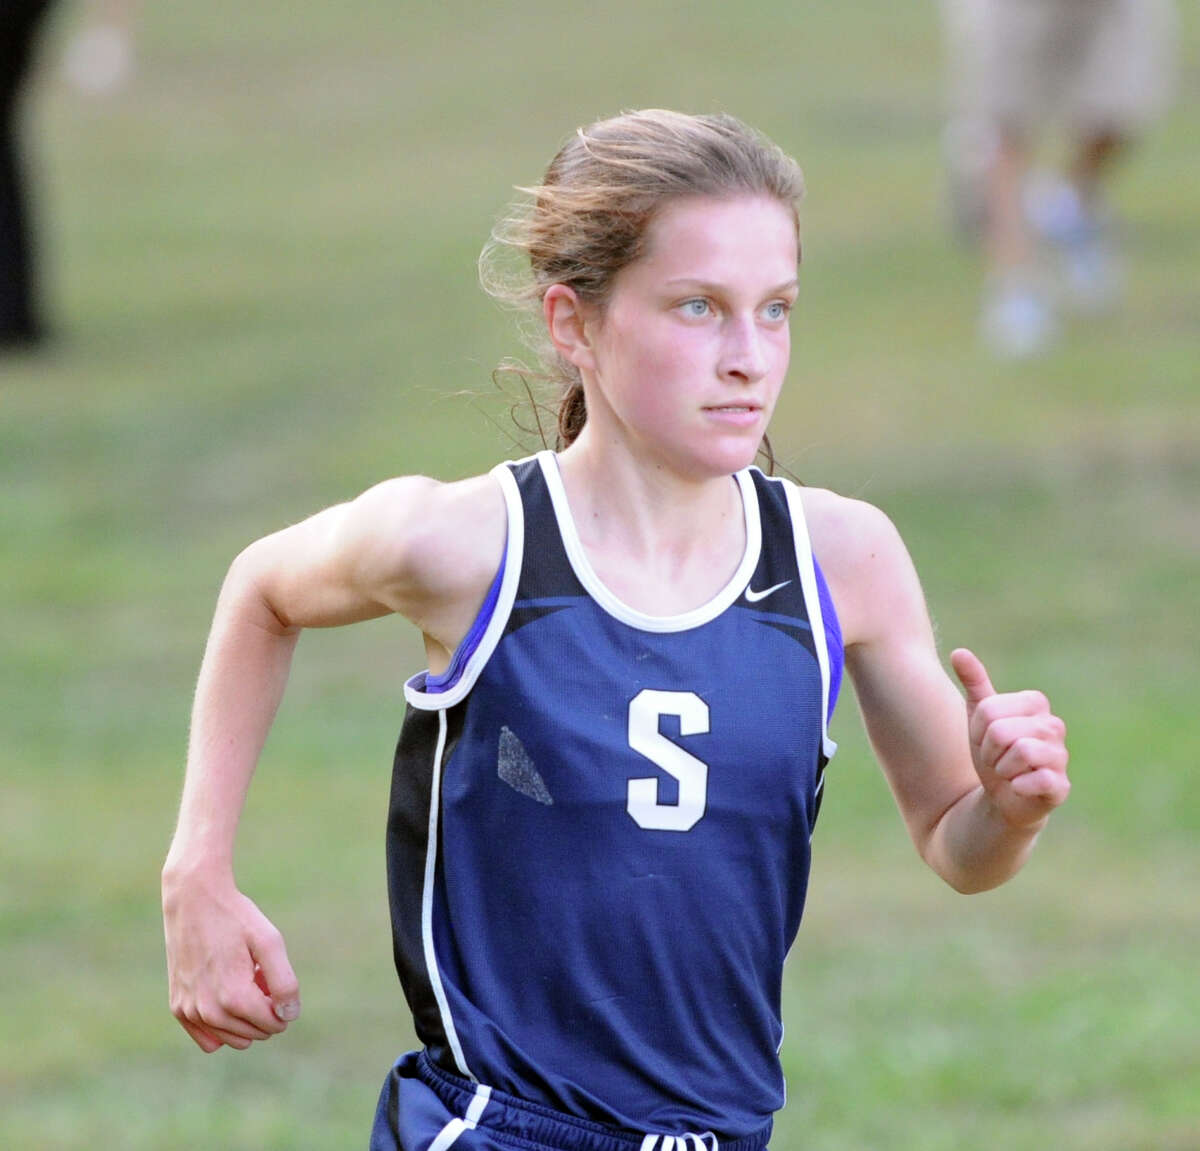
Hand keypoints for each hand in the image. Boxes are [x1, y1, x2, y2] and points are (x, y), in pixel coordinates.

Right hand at [162, 868, 299, 1052]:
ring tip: (241, 979)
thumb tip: (290, 1016)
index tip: (272, 974)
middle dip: (265, 1008)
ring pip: (234, 1039)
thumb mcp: (270, 942)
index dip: (283, 1002)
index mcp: (234, 997)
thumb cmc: (235, 918)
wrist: (192, 899)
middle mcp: (208, 1012)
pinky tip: (223, 993)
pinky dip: (222, 1024)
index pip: (274, 1023)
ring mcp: (189, 1012)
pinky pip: (209, 1039)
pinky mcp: (178, 1009)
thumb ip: (285, 983)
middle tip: (257, 973)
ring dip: (245, 1016)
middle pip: (256, 1033)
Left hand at [951, 647, 1069, 828]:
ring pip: (1020, 752)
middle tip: (996, 759)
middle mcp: (1054, 726)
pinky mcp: (1060, 785)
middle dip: (988, 750)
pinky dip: (1018, 785)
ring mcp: (1061, 755)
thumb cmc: (993, 751)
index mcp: (1035, 703)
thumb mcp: (978, 715)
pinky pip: (1038, 779)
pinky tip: (1019, 787)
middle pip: (1001, 731)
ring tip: (1007, 772)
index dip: (978, 729)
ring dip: (1001, 768)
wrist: (1001, 796)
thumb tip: (958, 651)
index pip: (989, 709)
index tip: (986, 739)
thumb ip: (973, 682)